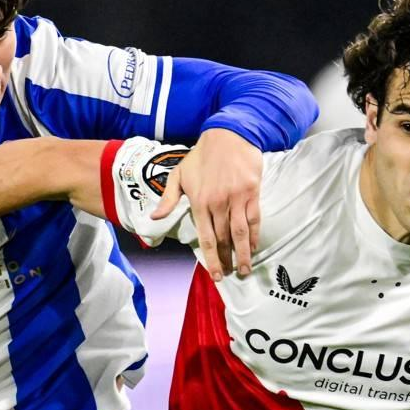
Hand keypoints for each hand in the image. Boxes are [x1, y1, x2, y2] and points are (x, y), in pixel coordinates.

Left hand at [154, 128, 262, 279]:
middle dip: (228, 260)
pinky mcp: (252, 192)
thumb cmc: (201, 155)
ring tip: (245, 269)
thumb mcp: (179, 175)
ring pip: (240, 233)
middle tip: (232, 275)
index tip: (217, 276)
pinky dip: (254, 235)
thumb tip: (154, 217)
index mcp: (200, 202)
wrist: (228, 134)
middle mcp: (218, 203)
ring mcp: (237, 198)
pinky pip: (254, 219)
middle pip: (224, 239)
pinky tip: (253, 247)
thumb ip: (168, 199)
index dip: (212, 259)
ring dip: (243, 254)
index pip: (206, 238)